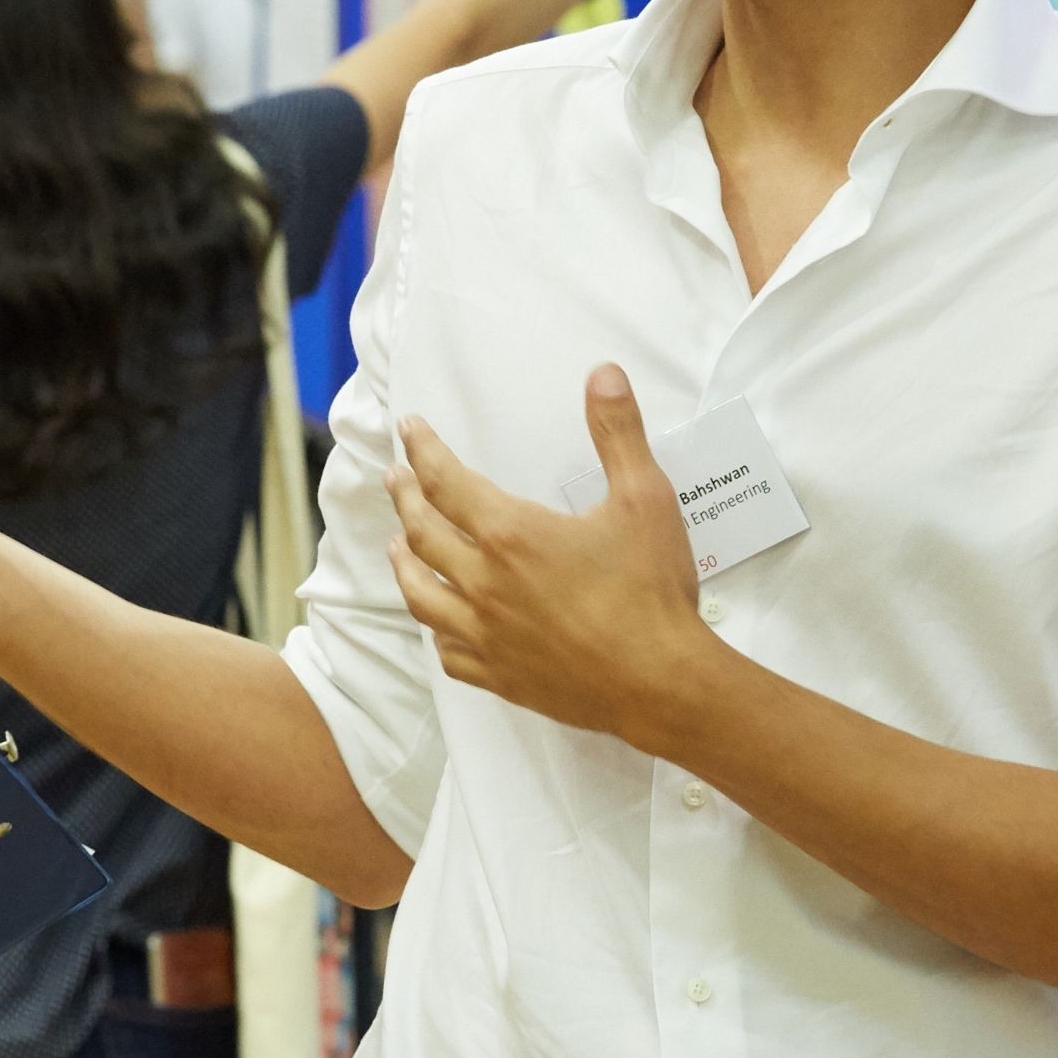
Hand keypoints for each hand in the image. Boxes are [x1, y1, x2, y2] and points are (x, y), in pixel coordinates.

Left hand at [387, 365, 712, 745]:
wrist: (661, 684)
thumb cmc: (652, 591)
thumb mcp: (644, 498)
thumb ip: (618, 432)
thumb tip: (603, 374)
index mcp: (511, 535)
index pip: (447, 481)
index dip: (424, 450)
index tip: (409, 429)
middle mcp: (485, 583)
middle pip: (424, 533)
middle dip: (406, 499)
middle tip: (396, 478)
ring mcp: (487, 634)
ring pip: (422, 595)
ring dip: (405, 563)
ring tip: (400, 544)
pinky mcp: (499, 676)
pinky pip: (449, 651)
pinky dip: (438, 629)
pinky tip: (442, 623)